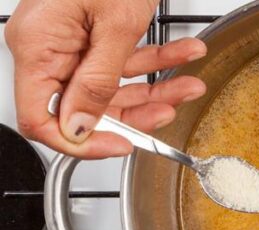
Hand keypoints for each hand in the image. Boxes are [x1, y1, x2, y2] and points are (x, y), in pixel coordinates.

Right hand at [5, 0, 206, 158]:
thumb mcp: (115, 24)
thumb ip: (98, 81)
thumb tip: (79, 129)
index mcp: (38, 47)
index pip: (42, 118)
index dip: (82, 141)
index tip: (122, 146)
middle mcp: (49, 47)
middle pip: (88, 106)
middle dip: (138, 110)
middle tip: (172, 107)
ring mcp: (72, 41)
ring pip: (114, 86)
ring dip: (158, 85)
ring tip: (190, 80)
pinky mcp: (95, 34)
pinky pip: (124, 60)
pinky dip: (158, 58)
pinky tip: (185, 53)